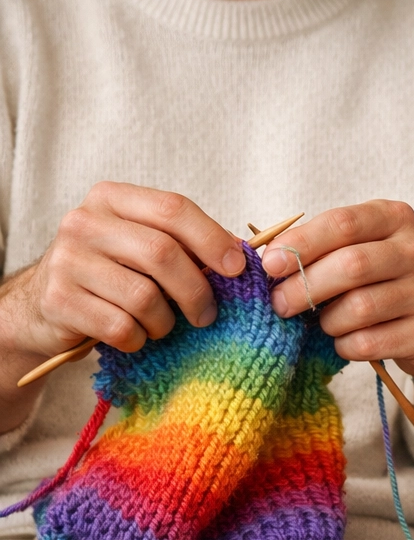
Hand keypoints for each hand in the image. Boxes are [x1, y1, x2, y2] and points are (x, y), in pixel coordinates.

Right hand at [6, 182, 244, 361]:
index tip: (238, 268)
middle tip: (206, 315)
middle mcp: (85, 222)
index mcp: (112, 199)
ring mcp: (68, 260)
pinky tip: (134, 335)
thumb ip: (186, 245)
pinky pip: (122, 328)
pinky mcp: (59, 300)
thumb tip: (242, 256)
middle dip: (196, 291)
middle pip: (163, 254)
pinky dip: (139, 339)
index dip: (213, 240)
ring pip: (145, 297)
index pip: (173, 209)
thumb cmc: (112, 276)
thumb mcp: (143, 248)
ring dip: (165, 322)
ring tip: (160, 325)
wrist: (45, 305)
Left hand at [262, 200, 413, 378]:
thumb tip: (268, 262)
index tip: (270, 266)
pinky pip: (370, 342)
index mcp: (396, 218)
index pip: (342, 224)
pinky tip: (345, 342)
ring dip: (327, 321)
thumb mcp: (364, 249)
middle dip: (305, 286)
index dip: (301, 244)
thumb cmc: (386, 281)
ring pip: (359, 308)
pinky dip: (345, 345)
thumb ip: (322, 248)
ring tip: (322, 324)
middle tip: (280, 304)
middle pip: (351, 266)